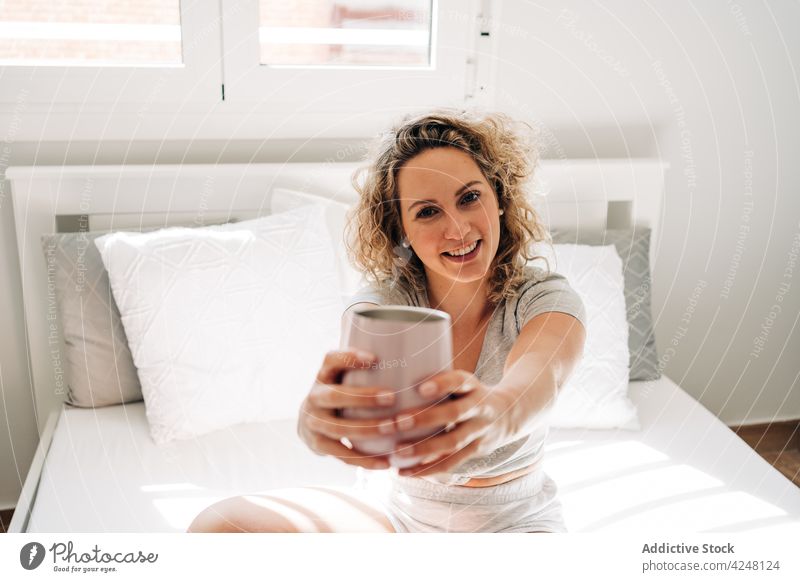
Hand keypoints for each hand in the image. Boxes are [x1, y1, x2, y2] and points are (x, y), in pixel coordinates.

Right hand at [298, 349, 398, 470]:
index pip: (331, 360)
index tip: (375, 358)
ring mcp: (314, 423)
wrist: (308, 422)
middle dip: (364, 397)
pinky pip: (342, 455)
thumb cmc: (340, 392)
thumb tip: (406, 351)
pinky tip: (386, 463)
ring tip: (393, 428)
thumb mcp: (343, 376)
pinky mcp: (318, 445)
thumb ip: (363, 367)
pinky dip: (365, 460)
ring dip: (368, 429)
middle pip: (335, 396)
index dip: (350, 358)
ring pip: (339, 428)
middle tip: (392, 397)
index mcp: (323, 375)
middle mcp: (314, 397)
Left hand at [391, 370, 511, 477]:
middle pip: (454, 414)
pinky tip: (406, 472)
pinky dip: (427, 469)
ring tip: (398, 452)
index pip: (460, 382)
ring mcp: (480, 431)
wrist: (509, 413)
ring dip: (424, 449)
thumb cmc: (469, 394)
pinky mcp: (476, 451)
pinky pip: (451, 463)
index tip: (421, 388)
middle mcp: (479, 408)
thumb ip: (439, 382)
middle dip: (425, 418)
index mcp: (473, 386)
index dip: (443, 384)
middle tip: (398, 422)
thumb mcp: (462, 383)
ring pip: (452, 442)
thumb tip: (395, 378)